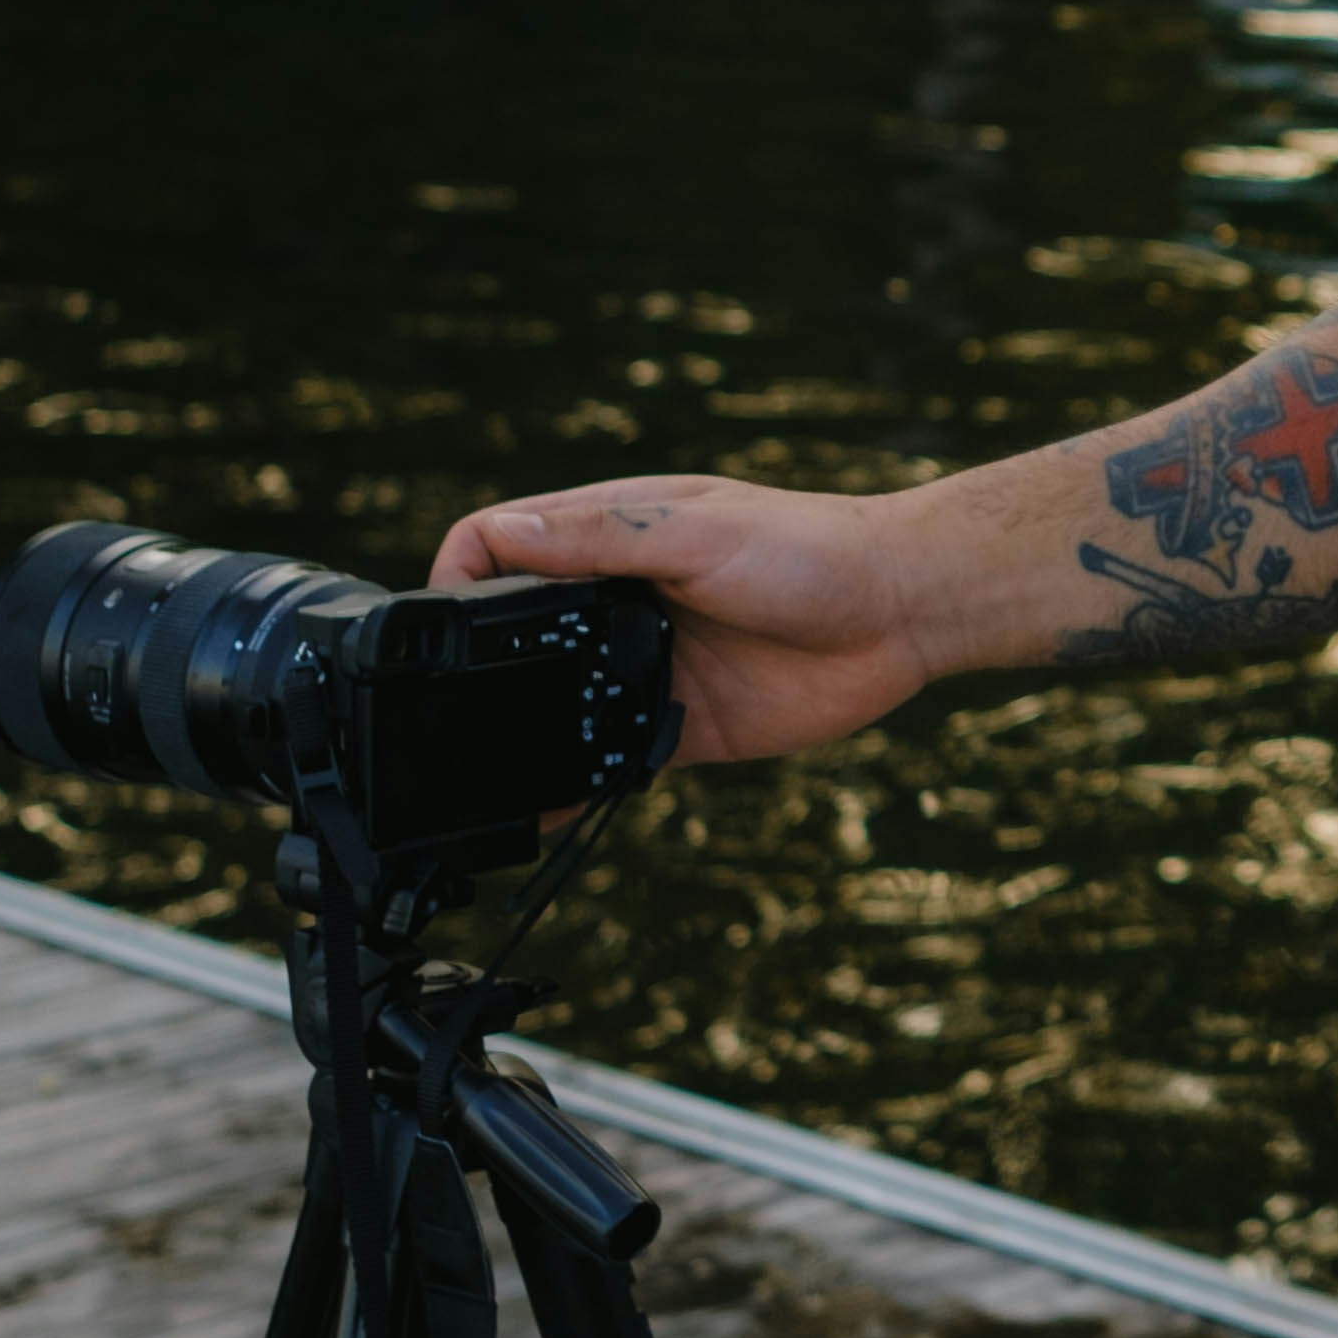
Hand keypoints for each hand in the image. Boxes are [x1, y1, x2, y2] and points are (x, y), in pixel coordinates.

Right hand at [428, 474, 932, 769]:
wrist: (903, 610)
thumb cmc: (810, 547)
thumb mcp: (697, 532)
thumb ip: (602, 538)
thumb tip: (502, 538)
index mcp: (611, 534)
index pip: (500, 544)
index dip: (455, 578)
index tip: (434, 627)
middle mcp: (617, 596)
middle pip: (516, 629)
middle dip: (475, 665)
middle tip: (442, 714)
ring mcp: (646, 661)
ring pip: (557, 698)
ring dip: (521, 728)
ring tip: (478, 772)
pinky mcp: (681, 721)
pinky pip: (611, 754)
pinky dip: (575, 780)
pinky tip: (544, 806)